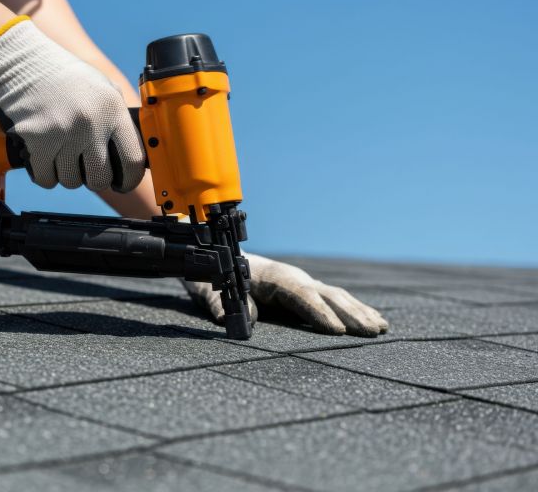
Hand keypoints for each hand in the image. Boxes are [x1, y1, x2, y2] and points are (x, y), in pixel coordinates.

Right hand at [0, 17, 144, 191]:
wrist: (23, 63)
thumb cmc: (65, 78)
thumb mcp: (103, 90)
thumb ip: (118, 120)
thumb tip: (133, 154)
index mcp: (112, 110)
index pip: (133, 160)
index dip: (130, 179)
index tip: (122, 183)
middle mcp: (91, 122)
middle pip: (100, 178)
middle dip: (94, 179)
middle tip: (86, 168)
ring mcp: (63, 132)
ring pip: (71, 181)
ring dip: (67, 175)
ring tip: (62, 155)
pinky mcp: (37, 140)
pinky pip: (47, 178)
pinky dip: (46, 174)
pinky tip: (45, 159)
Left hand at [184, 252, 388, 336]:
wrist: (213, 260)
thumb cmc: (212, 279)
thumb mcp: (210, 291)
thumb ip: (223, 305)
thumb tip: (239, 320)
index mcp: (270, 277)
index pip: (299, 295)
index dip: (319, 313)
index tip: (338, 331)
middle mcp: (291, 277)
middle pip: (325, 295)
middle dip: (350, 314)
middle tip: (373, 332)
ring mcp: (300, 282)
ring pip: (335, 296)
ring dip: (359, 311)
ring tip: (381, 328)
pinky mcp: (303, 290)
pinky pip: (333, 298)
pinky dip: (354, 309)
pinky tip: (373, 320)